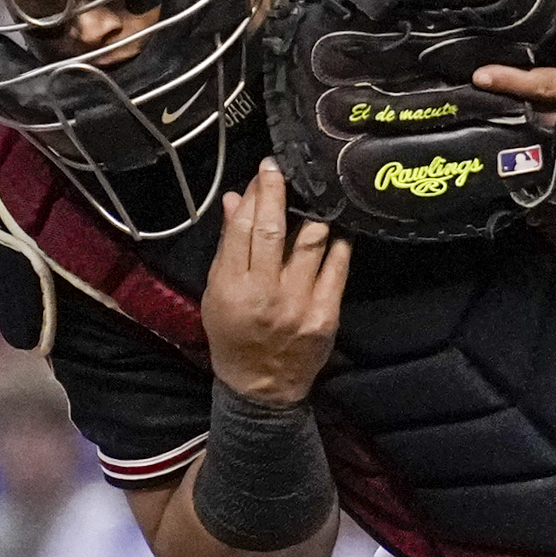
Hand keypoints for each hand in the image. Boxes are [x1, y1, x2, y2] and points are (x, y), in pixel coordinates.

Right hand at [203, 162, 349, 405]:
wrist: (261, 387)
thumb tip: (237, 200)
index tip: (264, 173)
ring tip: (315, 195)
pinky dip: (338, 243)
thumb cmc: (232, 336)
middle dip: (278, 192)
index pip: (244, 229)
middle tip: (282, 169)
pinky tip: (337, 229)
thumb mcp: (218, 292)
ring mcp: (299, 304)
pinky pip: (337, 268)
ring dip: (313, 213)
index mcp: (232, 287)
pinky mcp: (326, 314)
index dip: (255, 196)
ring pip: (311, 243)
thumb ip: (228, 246)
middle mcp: (265, 292)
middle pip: (275, 230)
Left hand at [473, 16, 555, 145]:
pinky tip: (529, 123)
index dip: (513, 81)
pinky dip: (549, 134)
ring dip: (524, 122)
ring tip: (496, 108)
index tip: (484, 76)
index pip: (546, 84)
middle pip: (540, 116)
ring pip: (550, 136)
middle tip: (479, 95)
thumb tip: (547, 26)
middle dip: (511, 106)